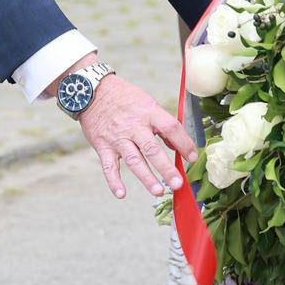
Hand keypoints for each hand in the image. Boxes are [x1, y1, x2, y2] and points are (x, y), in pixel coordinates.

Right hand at [70, 61, 197, 198]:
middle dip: (166, 168)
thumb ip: (162, 124)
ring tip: (158, 191)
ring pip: (133, 160)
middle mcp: (133, 126)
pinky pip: (109, 167)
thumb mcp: (147, 103)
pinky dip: (114, 181)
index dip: (184, 143)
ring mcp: (117, 137)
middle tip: (177, 183)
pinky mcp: (103, 146)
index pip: (170, 128)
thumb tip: (177, 145)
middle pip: (152, 149)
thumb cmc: (124, 97)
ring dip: (146, 177)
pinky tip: (121, 194)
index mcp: (148, 112)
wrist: (92, 91)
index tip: (193, 157)